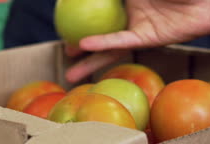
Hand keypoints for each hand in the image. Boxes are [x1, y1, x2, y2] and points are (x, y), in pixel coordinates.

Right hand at [64, 0, 209, 82]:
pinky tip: (85, 46)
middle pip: (98, 31)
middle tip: (62, 51)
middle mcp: (128, 15)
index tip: (62, 19)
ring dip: (88, 57)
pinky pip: (121, 41)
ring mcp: (137, 28)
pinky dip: (103, 43)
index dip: (79, 14)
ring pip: (107, 45)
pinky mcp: (148, 38)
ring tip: (69, 70)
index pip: (98, 8)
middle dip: (78, 44)